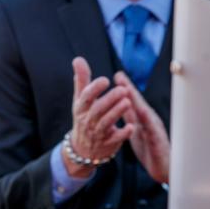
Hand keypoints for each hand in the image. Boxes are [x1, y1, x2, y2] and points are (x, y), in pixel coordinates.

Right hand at [64, 57, 133, 178]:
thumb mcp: (80, 100)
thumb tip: (78, 59)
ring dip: (117, 113)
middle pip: (97, 110)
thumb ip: (82, 80)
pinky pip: (115, 139)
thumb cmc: (84, 118)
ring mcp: (97, 134)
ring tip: (128, 102)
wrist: (82, 149)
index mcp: (81, 108)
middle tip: (123, 90)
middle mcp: (88, 121)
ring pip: (106, 123)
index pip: (86, 98)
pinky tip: (132, 126)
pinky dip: (123, 134)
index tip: (105, 80)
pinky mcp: (108, 144)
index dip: (94, 89)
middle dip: (110, 100)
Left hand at [115, 73, 169, 184]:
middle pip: (138, 103)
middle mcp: (150, 122)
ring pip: (145, 113)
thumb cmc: (151, 150)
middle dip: (129, 88)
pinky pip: (152, 130)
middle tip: (119, 76)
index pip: (133, 102)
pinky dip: (147, 120)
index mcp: (143, 120)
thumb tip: (123, 104)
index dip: (125, 88)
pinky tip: (142, 112)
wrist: (164, 169)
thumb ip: (131, 118)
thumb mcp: (137, 131)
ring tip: (127, 89)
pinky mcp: (158, 141)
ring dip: (136, 101)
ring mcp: (155, 130)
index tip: (117, 75)